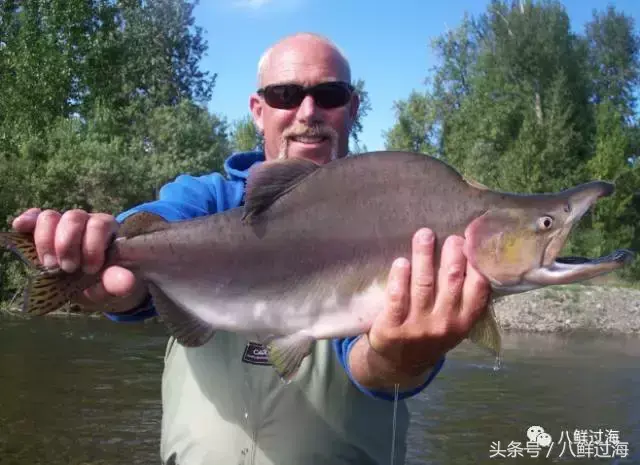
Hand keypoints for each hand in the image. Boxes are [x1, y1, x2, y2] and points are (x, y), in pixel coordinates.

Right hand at [12, 208, 146, 311]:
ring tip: (51, 265)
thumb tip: (126, 282)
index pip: (100, 224)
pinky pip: (35, 218)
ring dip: (46, 241)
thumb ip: (119, 282)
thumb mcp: (115, 286)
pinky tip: (21, 227)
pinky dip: (28, 221)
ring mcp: (65, 225)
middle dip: (67, 245)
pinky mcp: (46, 232)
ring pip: (50, 217)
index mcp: (109, 230)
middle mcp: (87, 221)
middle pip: (73, 217)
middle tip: (69, 269)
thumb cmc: (107, 282)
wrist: (94, 288)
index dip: (91, 246)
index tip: (90, 269)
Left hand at [349, 228, 490, 389]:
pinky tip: (401, 262)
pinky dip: (399, 278)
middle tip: (450, 236)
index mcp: (463, 321)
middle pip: (450, 281)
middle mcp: (443, 323)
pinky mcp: (391, 328)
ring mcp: (417, 327)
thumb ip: (463, 297)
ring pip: (422, 284)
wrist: (399, 364)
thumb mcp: (455, 323)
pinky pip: (397, 298)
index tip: (474, 241)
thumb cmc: (431, 333)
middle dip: (452, 255)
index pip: (478, 289)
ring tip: (424, 235)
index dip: (477, 263)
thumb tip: (473, 253)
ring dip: (423, 256)